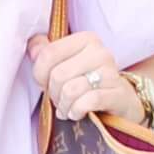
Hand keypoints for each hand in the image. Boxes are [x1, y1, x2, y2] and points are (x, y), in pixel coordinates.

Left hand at [26, 30, 140, 124]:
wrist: (120, 100)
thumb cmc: (86, 82)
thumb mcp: (65, 64)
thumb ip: (46, 53)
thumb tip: (33, 45)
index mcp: (86, 39)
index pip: (48, 53)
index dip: (39, 74)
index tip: (44, 83)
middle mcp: (101, 52)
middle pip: (58, 75)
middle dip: (53, 93)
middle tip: (58, 99)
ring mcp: (111, 73)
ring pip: (71, 90)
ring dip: (64, 105)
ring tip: (67, 108)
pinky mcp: (118, 94)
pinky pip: (87, 102)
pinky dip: (76, 111)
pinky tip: (77, 113)